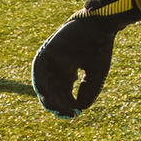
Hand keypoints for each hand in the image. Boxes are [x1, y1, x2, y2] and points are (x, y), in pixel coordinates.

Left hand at [31, 0, 140, 118]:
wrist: (101, 25)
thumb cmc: (100, 47)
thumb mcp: (96, 73)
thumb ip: (88, 90)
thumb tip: (80, 108)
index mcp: (68, 72)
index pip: (62, 93)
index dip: (66, 105)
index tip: (72, 115)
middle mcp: (58, 67)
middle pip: (52, 90)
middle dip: (57, 103)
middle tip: (64, 114)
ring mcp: (52, 58)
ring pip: (43, 81)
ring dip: (47, 95)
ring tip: (54, 107)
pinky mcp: (48, 49)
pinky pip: (39, 66)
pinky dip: (40, 79)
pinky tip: (45, 91)